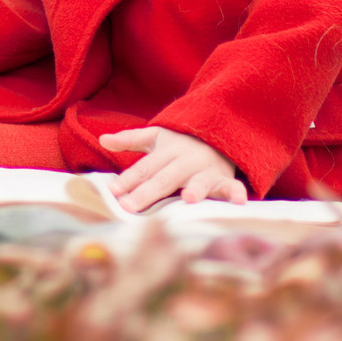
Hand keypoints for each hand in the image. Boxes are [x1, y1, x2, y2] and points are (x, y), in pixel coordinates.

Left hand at [97, 127, 246, 211]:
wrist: (217, 133)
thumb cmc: (180, 142)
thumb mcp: (156, 136)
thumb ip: (130, 140)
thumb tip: (102, 139)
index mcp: (166, 152)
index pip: (144, 168)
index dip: (128, 179)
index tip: (112, 191)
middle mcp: (185, 161)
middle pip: (165, 178)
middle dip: (148, 192)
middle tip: (130, 207)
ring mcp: (206, 170)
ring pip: (199, 181)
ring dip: (195, 190)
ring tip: (188, 199)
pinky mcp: (224, 179)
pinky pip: (231, 186)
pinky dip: (236, 193)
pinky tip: (239, 201)